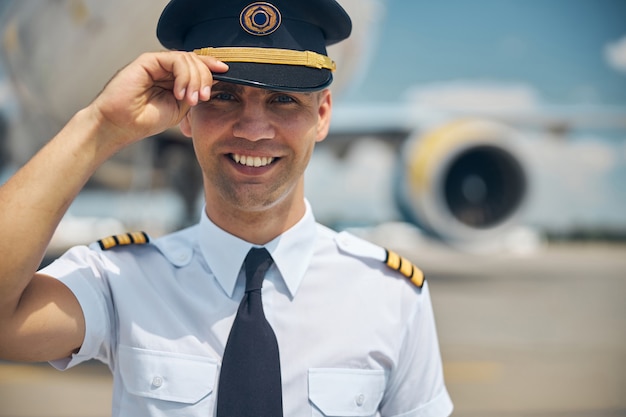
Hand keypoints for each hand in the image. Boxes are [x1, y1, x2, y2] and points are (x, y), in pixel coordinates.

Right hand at [89, 51, 227, 149]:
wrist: (120, 125)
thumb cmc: (146, 120)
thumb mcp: (180, 107)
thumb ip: (194, 92)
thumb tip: (214, 82)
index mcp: (174, 78)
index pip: (197, 66)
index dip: (212, 67)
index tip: (227, 73)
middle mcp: (165, 68)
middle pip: (196, 61)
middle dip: (205, 78)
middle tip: (203, 98)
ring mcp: (157, 63)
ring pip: (188, 59)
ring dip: (196, 80)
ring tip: (191, 100)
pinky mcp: (148, 60)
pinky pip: (175, 60)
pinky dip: (184, 76)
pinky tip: (181, 93)